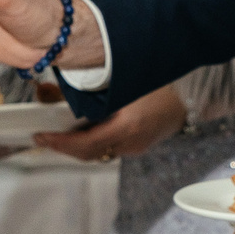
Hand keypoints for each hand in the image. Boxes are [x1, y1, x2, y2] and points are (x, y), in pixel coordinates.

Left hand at [35, 86, 187, 162]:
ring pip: (99, 152)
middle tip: (43, 136)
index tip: (39, 136)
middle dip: (64, 146)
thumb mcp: (121, 79)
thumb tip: (48, 92)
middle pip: (89, 154)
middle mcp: (132, 142)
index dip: (59, 143)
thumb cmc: (160, 80)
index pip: (84, 144)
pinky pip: (110, 146)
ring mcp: (137, 146)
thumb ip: (84, 88)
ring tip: (59, 131)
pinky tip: (84, 128)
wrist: (195, 90)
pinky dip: (93, 139)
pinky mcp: (140, 144)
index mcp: (128, 126)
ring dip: (78, 144)